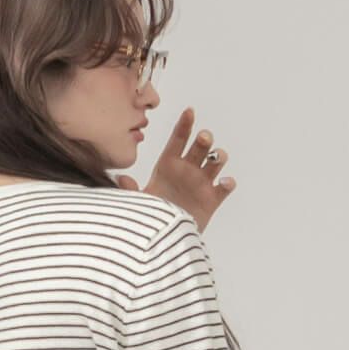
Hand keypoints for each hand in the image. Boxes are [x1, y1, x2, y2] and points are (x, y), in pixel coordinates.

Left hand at [114, 107, 233, 232]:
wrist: (165, 238)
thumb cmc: (152, 214)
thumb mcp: (140, 201)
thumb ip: (131, 190)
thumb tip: (121, 179)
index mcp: (169, 164)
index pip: (178, 139)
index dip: (185, 124)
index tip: (190, 111)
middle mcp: (188, 169)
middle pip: (200, 146)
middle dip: (204, 139)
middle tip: (203, 138)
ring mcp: (201, 182)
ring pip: (216, 161)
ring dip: (218, 156)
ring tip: (215, 158)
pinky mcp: (212, 199)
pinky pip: (224, 187)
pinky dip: (227, 183)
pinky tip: (224, 182)